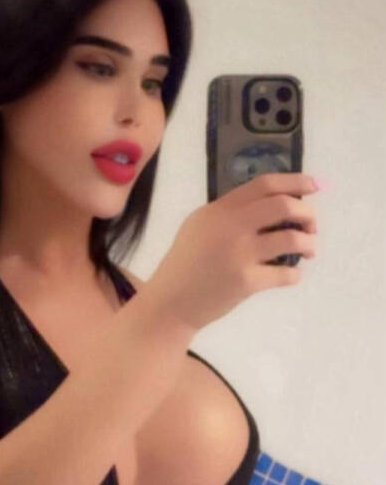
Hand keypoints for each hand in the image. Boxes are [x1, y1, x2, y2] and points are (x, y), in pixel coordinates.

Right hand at [148, 171, 319, 331]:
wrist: (170, 303)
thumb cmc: (185, 265)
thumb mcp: (198, 226)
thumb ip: (228, 213)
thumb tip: (271, 203)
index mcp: (220, 209)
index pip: (264, 184)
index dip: (295, 181)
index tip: (314, 185)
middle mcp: (231, 226)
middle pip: (284, 205)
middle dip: (307, 213)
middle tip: (311, 226)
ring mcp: (239, 254)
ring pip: (291, 238)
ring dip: (308, 243)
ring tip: (308, 250)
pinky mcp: (246, 282)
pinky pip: (285, 274)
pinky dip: (295, 274)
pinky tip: (291, 276)